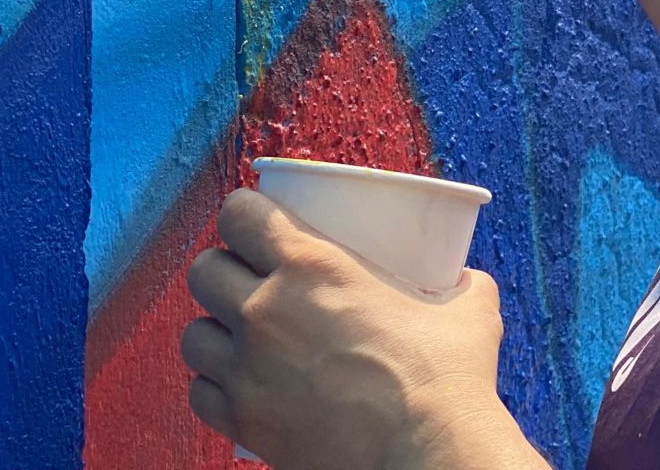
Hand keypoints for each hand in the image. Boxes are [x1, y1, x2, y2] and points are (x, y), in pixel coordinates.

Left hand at [183, 190, 546, 469]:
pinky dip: (216, 386)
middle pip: (203, 271)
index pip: (240, 215)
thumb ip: (458, 283)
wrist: (424, 453)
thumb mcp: (466, 307)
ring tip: (242, 336)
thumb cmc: (447, 376)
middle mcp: (266, 311)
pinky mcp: (244, 421)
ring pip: (193, 334)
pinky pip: (200, 394)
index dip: (244, 213)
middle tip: (252, 279)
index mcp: (312, 265)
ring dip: (214, 330)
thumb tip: (465, 281)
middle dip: (223, 269)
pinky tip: (242, 384)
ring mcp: (248, 370)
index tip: (257, 221)